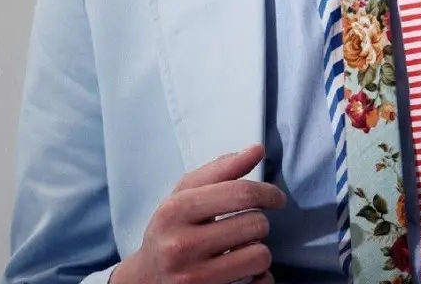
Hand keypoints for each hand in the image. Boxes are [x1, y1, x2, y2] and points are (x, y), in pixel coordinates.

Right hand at [111, 143, 285, 283]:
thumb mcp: (185, 194)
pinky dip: (259, 278)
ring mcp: (193, 280)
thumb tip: (257, 149)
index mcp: (176, 210)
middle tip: (245, 227)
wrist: (143, 281)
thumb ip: (221, 169)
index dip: (268, 192)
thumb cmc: (170, 230)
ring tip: (240, 250)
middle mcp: (180, 246)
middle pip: (255, 224)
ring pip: (260, 256)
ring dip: (258, 251)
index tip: (277, 198)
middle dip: (258, 223)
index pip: (240, 193)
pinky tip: (242, 273)